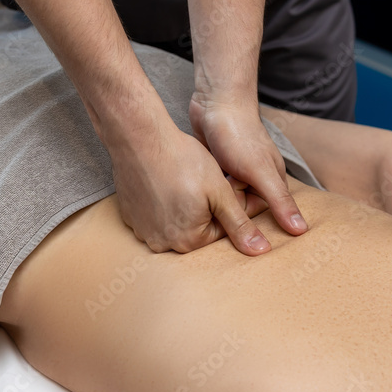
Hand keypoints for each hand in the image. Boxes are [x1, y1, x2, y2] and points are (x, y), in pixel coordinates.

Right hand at [110, 122, 274, 254]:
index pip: (220, 230)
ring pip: (174, 222)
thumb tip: (261, 251)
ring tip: (180, 179)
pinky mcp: (129, 216)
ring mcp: (142, 231)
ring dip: (181, 205)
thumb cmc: (183, 161)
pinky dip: (160, 201)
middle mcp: (162, 244)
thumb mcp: (220, 193)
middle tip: (200, 181)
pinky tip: (162, 181)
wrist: (140, 139)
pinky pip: (152, 215)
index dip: (226, 205)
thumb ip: (240, 225)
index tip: (222, 184)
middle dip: (203, 207)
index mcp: (188, 241)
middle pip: (196, 229)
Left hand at [189, 95, 307, 239]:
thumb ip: (279, 201)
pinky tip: (195, 180)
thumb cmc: (239, 135)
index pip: (260, 217)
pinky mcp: (217, 168)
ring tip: (203, 183)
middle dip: (226, 204)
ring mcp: (235, 174)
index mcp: (272, 183)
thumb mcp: (260, 172)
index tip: (230, 207)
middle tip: (216, 188)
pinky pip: (212, 187)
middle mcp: (255, 180)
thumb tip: (301, 231)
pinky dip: (205, 186)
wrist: (216, 102)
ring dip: (213, 196)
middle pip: (239, 209)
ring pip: (224, 199)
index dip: (243, 216)